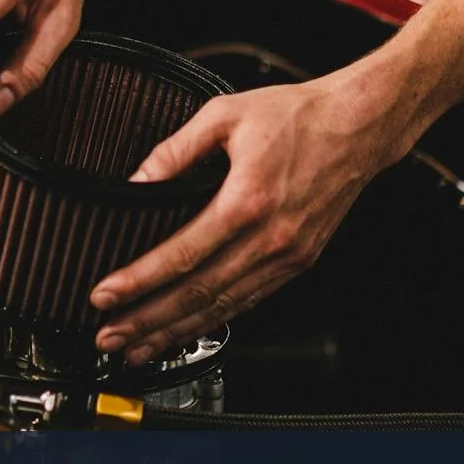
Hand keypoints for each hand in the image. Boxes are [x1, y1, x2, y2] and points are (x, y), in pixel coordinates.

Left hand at [89, 70, 411, 363]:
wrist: (359, 125)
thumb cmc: (297, 116)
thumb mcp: (225, 115)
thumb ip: (175, 149)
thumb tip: (136, 180)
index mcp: (247, 200)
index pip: (181, 255)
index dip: (138, 281)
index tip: (104, 296)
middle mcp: (269, 238)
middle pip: (198, 293)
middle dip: (147, 321)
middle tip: (108, 337)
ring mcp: (287, 255)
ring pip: (223, 307)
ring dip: (176, 332)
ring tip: (138, 348)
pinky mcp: (298, 262)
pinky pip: (249, 301)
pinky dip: (213, 322)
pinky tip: (187, 331)